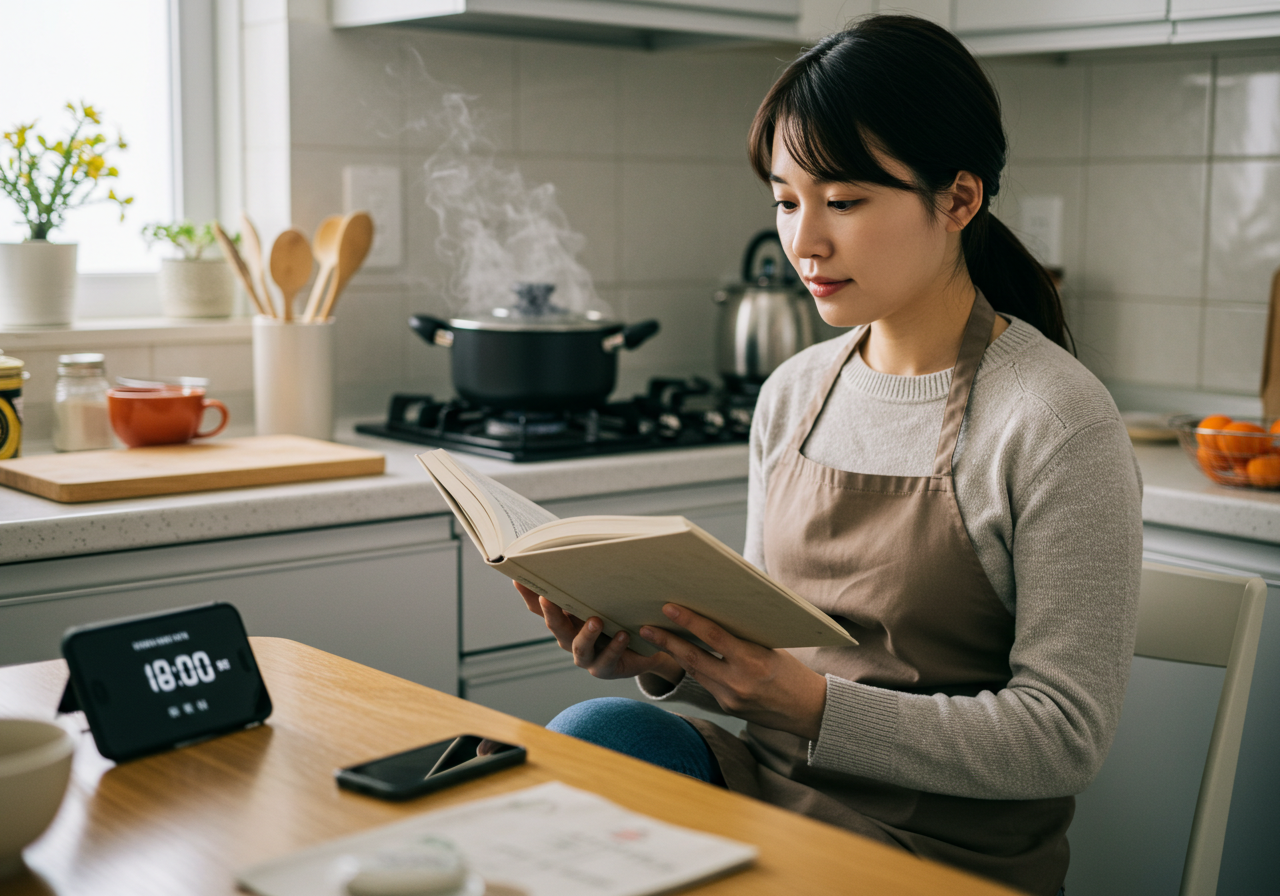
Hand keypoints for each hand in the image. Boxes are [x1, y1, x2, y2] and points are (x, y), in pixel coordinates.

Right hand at [513, 582, 683, 683]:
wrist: (645, 648)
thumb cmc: (621, 617)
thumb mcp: (606, 600)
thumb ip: (592, 586)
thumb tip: (586, 553)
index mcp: (566, 619)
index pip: (541, 607)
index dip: (529, 594)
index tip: (519, 577)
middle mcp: (570, 638)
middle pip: (555, 627)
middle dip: (551, 612)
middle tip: (548, 597)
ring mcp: (586, 656)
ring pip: (579, 647)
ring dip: (586, 634)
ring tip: (596, 620)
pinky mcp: (604, 668)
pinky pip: (607, 659)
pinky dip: (615, 647)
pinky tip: (624, 635)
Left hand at [639, 604, 827, 739]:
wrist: (808, 710)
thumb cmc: (792, 671)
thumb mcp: (771, 647)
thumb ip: (742, 636)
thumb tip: (713, 616)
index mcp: (753, 661)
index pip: (713, 637)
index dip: (689, 621)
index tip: (669, 608)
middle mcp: (738, 682)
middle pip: (693, 658)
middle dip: (667, 642)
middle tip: (646, 627)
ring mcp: (730, 698)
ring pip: (694, 671)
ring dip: (675, 655)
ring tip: (657, 638)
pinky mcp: (726, 708)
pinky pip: (705, 683)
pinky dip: (694, 668)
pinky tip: (682, 656)